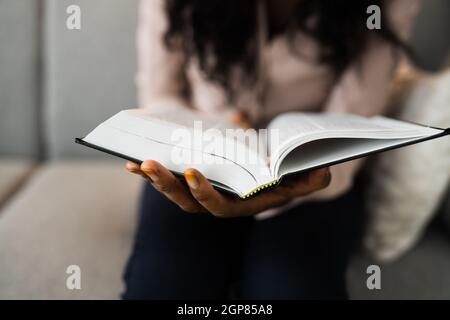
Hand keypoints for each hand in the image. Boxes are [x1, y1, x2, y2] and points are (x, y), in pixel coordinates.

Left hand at [126, 160, 330, 217]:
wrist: (270, 165)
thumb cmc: (285, 169)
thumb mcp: (299, 173)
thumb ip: (309, 176)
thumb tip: (324, 170)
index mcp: (243, 204)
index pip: (221, 207)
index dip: (205, 193)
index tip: (191, 170)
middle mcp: (221, 204)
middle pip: (188, 203)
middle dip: (167, 185)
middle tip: (148, 163)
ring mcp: (204, 195)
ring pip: (174, 194)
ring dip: (154, 179)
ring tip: (135, 161)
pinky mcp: (193, 183)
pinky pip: (169, 181)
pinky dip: (151, 174)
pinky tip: (132, 161)